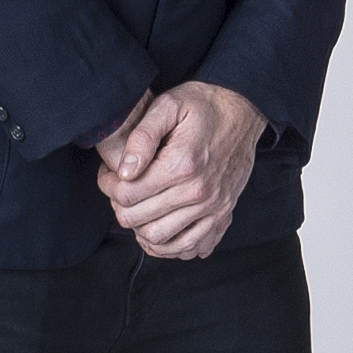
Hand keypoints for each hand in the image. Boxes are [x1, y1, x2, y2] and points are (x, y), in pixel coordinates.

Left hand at [97, 81, 265, 258]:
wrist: (244, 109)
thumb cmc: (203, 105)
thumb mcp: (168, 106)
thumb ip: (142, 136)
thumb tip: (124, 170)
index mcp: (182, 164)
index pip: (126, 195)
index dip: (108, 185)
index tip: (110, 173)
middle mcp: (199, 191)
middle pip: (138, 221)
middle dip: (120, 206)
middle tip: (122, 189)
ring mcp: (213, 206)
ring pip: (160, 240)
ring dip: (140, 228)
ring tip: (139, 208)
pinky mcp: (223, 213)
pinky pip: (191, 247)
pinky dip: (170, 247)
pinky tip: (161, 229)